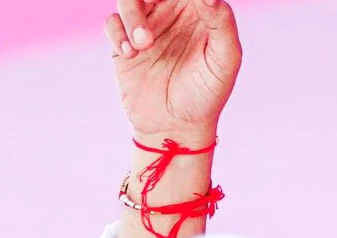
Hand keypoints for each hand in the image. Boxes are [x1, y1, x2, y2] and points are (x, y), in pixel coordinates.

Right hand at [105, 0, 242, 138]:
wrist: (177, 127)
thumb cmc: (208, 93)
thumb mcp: (225, 60)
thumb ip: (222, 24)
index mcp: (199, 10)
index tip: (179, 4)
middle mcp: (171, 12)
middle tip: (150, 4)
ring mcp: (145, 25)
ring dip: (132, 15)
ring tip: (144, 44)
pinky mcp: (123, 42)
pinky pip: (112, 22)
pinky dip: (118, 33)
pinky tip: (130, 54)